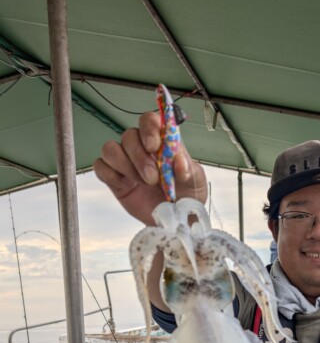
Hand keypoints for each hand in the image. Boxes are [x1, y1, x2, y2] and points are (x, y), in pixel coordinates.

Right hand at [93, 111, 208, 224]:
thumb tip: (180, 160)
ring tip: (141, 183)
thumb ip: (189, 170)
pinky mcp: (114, 178)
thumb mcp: (195, 183)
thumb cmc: (186, 197)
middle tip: (152, 178)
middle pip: (129, 136)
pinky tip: (126, 186)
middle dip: (139, 157)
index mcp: (162, 143)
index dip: (148, 129)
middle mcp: (141, 148)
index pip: (149, 121)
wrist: (175, 221)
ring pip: (110, 149)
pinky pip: (101, 167)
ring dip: (125, 166)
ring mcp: (125, 162)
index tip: (154, 146)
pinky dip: (111, 175)